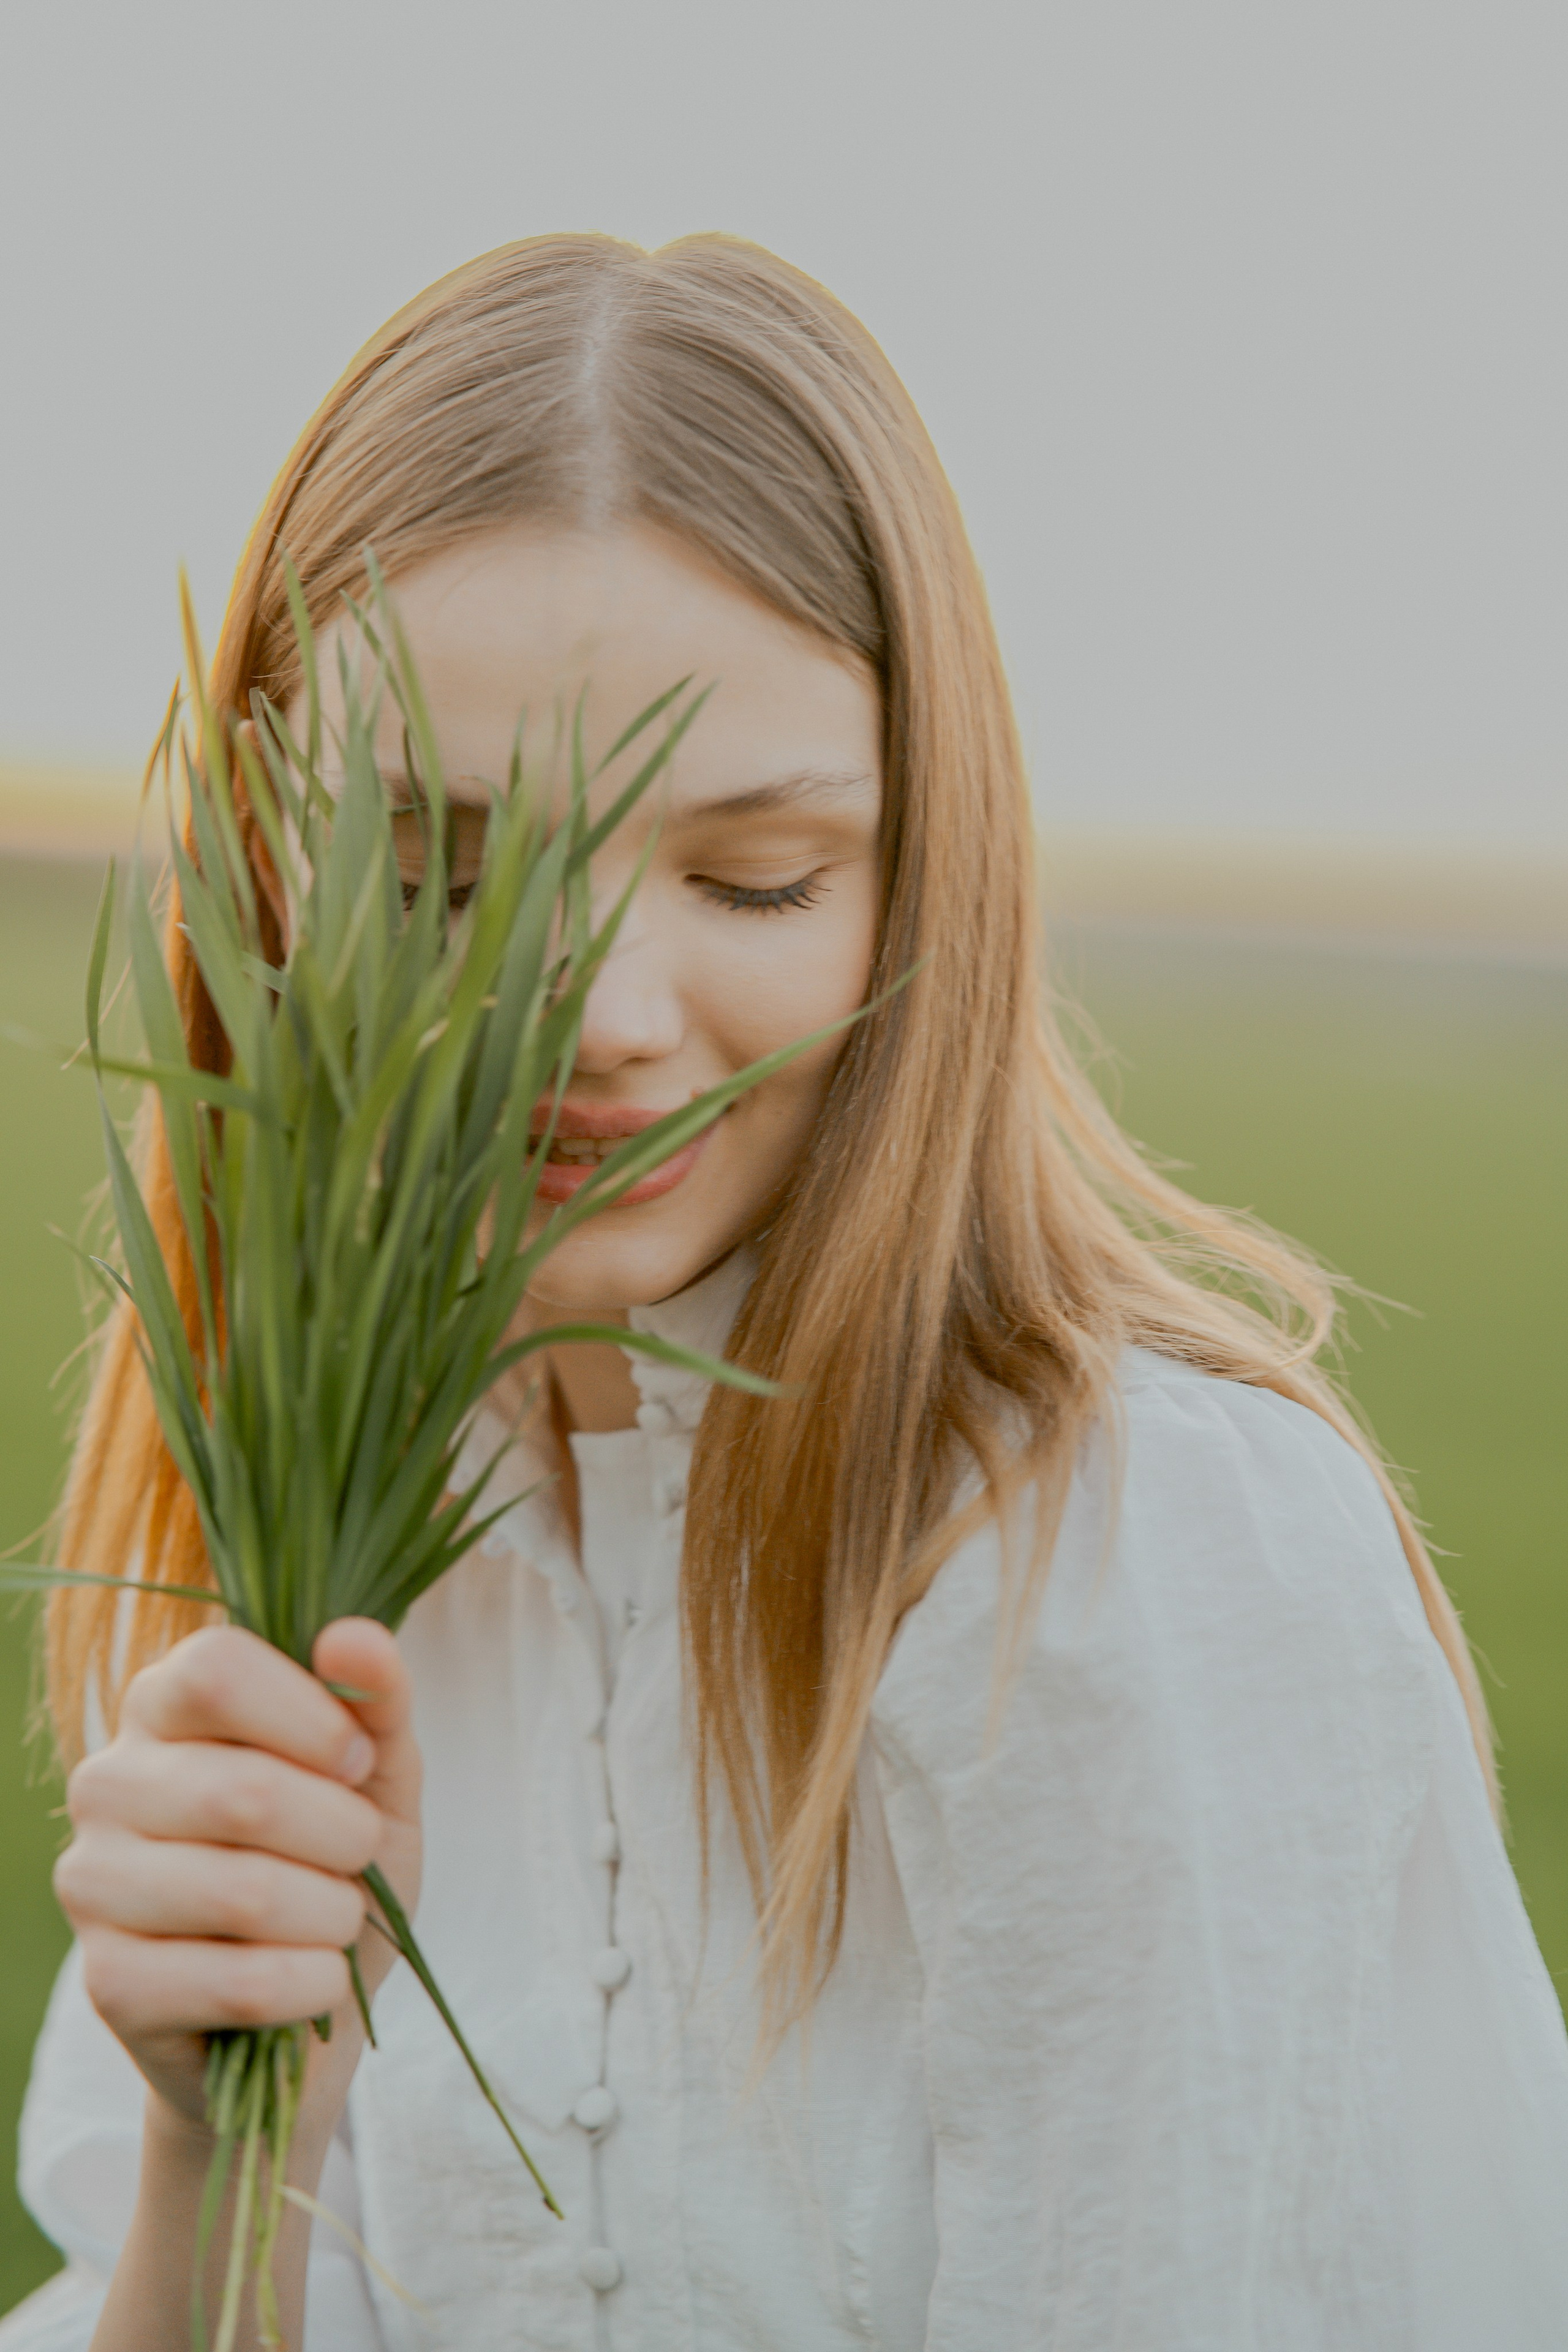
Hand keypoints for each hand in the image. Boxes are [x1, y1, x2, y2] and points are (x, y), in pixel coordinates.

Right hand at [55, 1618, 422, 2146]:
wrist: (310, 2003)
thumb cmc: (338, 1863)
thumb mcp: (379, 1774)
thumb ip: (375, 1699)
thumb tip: (353, 1637)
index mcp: (163, 1705)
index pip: (216, 1669)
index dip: (311, 1718)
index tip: (356, 1762)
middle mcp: (106, 1782)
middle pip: (244, 1791)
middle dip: (344, 1836)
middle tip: (358, 1858)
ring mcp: (92, 1883)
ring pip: (245, 1895)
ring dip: (333, 1916)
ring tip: (336, 1920)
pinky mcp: (106, 1985)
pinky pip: (239, 1982)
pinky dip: (312, 1985)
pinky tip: (314, 1979)